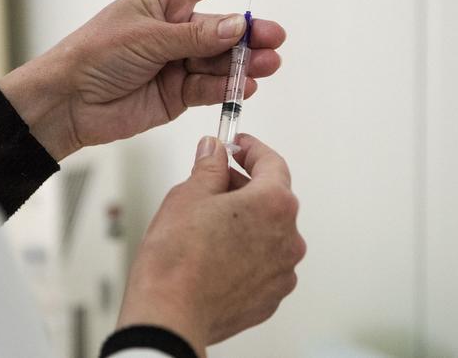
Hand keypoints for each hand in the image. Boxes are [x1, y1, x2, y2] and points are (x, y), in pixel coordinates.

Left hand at [0, 0, 292, 159]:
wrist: (69, 102)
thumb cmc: (93, 55)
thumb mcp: (145, 36)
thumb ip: (193, 36)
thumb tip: (235, 28)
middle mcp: (176, 28)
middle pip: (224, 25)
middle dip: (250, 31)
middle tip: (271, 37)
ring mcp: (179, 61)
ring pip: (222, 58)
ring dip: (245, 62)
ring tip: (265, 63)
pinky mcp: (179, 93)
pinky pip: (211, 87)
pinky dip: (228, 87)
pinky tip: (244, 85)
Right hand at [115, 135, 304, 355]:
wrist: (170, 313)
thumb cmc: (177, 257)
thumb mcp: (188, 194)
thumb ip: (210, 166)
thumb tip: (215, 149)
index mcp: (273, 204)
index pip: (272, 163)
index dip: (251, 148)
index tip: (237, 143)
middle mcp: (288, 238)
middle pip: (271, 198)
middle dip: (243, 186)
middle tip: (212, 182)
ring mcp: (282, 271)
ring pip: (267, 232)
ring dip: (244, 222)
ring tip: (207, 225)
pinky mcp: (270, 297)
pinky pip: (262, 263)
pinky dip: (245, 252)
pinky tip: (215, 253)